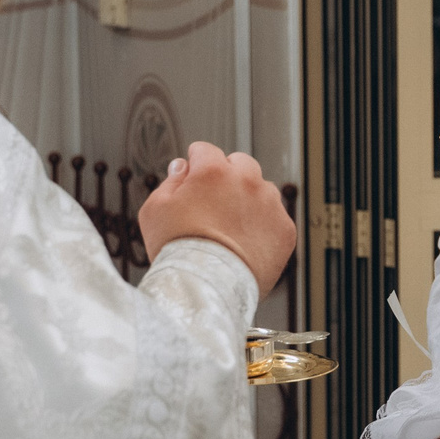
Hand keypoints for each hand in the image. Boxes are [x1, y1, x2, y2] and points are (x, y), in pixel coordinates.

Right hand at [137, 142, 295, 295]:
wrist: (206, 288)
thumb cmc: (176, 250)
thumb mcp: (154, 209)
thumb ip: (170, 181)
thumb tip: (182, 167)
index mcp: (213, 170)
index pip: (205, 150)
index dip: (195, 164)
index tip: (193, 176)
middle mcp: (247, 180)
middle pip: (239, 163)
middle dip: (227, 176)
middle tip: (213, 202)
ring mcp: (269, 204)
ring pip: (261, 189)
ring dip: (248, 200)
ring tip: (230, 227)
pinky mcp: (285, 229)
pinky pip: (275, 217)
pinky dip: (264, 226)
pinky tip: (245, 243)